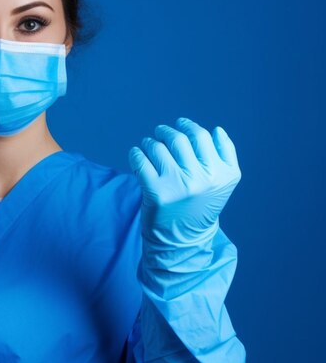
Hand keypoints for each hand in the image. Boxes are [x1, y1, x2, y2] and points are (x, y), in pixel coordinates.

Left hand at [128, 117, 240, 245]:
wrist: (182, 239)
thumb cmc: (200, 205)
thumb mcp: (222, 183)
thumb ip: (226, 155)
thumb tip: (216, 129)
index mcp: (222, 174)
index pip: (202, 137)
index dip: (188, 126)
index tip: (180, 124)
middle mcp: (202, 179)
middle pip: (179, 140)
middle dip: (166, 131)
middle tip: (160, 132)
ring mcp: (178, 185)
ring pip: (158, 148)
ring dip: (150, 142)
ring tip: (148, 145)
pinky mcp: (156, 193)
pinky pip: (141, 161)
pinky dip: (136, 153)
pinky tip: (137, 154)